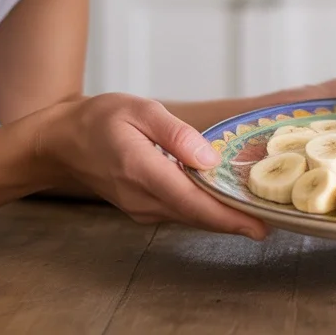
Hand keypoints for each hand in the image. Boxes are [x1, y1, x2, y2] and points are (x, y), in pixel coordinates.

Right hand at [37, 93, 266, 239]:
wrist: (61, 143)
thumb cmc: (99, 120)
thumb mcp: (139, 110)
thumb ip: (176, 134)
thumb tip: (209, 158)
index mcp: (142, 170)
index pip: (192, 201)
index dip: (228, 217)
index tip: (260, 225)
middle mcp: (142, 197)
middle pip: (197, 216)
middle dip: (236, 221)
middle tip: (275, 219)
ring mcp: (141, 208)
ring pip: (190, 217)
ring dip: (222, 216)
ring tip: (259, 210)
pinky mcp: (143, 208)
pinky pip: (180, 212)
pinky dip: (205, 209)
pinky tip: (226, 200)